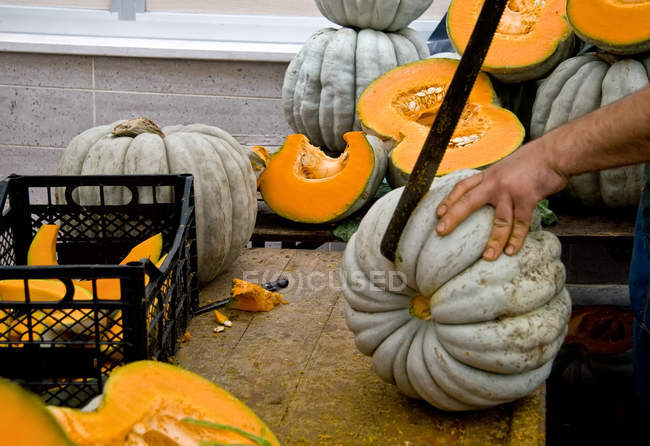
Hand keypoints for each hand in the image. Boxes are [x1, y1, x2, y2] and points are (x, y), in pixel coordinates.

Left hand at [435, 140, 567, 259]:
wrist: (555, 153)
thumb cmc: (534, 160)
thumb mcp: (508, 166)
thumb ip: (497, 181)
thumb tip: (491, 195)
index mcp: (488, 175)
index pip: (462, 186)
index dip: (449, 199)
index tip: (438, 213)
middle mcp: (495, 182)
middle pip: (468, 202)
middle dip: (453, 217)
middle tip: (441, 231)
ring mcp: (510, 190)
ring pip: (499, 220)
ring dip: (494, 241)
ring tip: (487, 257)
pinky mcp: (527, 198)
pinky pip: (520, 223)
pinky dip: (516, 239)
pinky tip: (512, 251)